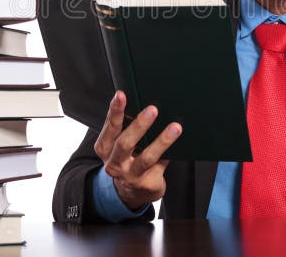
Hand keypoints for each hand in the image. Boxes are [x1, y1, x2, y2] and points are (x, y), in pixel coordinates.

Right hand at [93, 91, 182, 210]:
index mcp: (105, 148)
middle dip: (139, 125)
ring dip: (162, 141)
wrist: (132, 190)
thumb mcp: (118, 143)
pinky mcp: (147, 183)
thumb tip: (144, 103)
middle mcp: (115, 163)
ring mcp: (131, 175)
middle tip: (153, 109)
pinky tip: (180, 144)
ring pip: (147, 157)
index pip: (110, 126)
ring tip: (175, 127)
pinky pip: (162, 165)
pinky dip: (170, 152)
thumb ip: (125, 126)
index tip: (121, 95)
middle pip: (125, 143)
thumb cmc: (127, 157)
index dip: (115, 110)